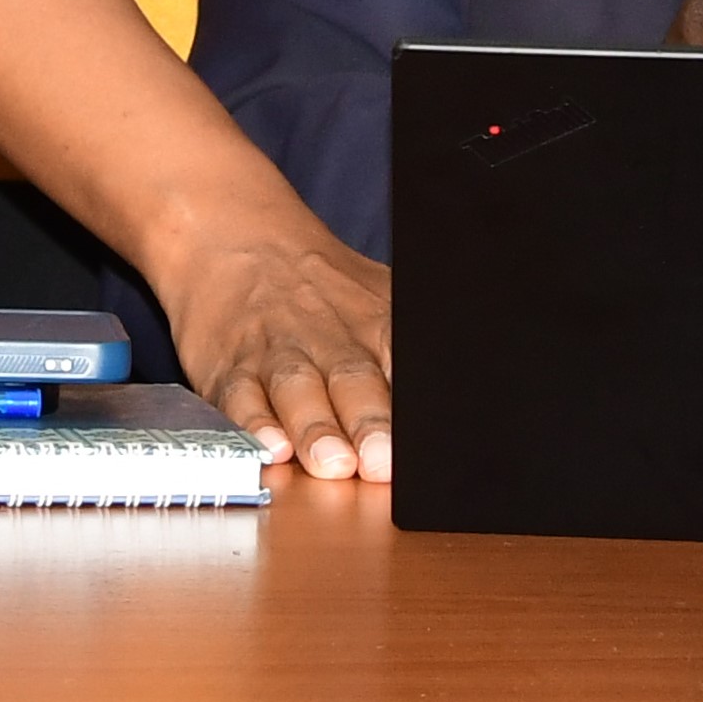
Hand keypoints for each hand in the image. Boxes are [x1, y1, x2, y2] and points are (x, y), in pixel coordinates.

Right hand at [159, 214, 394, 484]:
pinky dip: (253, 423)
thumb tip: (474, 399)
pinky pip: (239, 394)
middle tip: (381, 462)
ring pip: (297, 388)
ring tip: (331, 464)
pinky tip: (269, 446)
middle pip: (352, 378)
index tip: (421, 445)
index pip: (400, 361)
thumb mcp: (379, 300)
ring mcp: (276, 351)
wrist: (236, 237)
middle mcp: (327, 337)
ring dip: (315, 428)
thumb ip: (406, 351)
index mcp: (374, 323)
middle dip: (369, 422)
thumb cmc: (321, 289)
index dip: (410, 404)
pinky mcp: (228, 368)